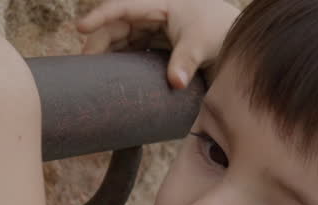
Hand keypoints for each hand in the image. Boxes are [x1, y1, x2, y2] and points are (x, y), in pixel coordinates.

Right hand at [76, 0, 239, 88]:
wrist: (236, 42)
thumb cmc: (220, 33)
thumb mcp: (202, 44)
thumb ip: (186, 61)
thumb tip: (175, 83)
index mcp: (160, 4)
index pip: (122, 7)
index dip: (100, 16)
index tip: (81, 27)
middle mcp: (153, 14)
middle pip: (117, 26)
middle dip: (99, 42)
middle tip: (84, 66)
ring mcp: (155, 30)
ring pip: (122, 40)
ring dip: (107, 54)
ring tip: (91, 74)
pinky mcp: (158, 46)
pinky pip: (133, 51)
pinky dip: (121, 62)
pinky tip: (111, 77)